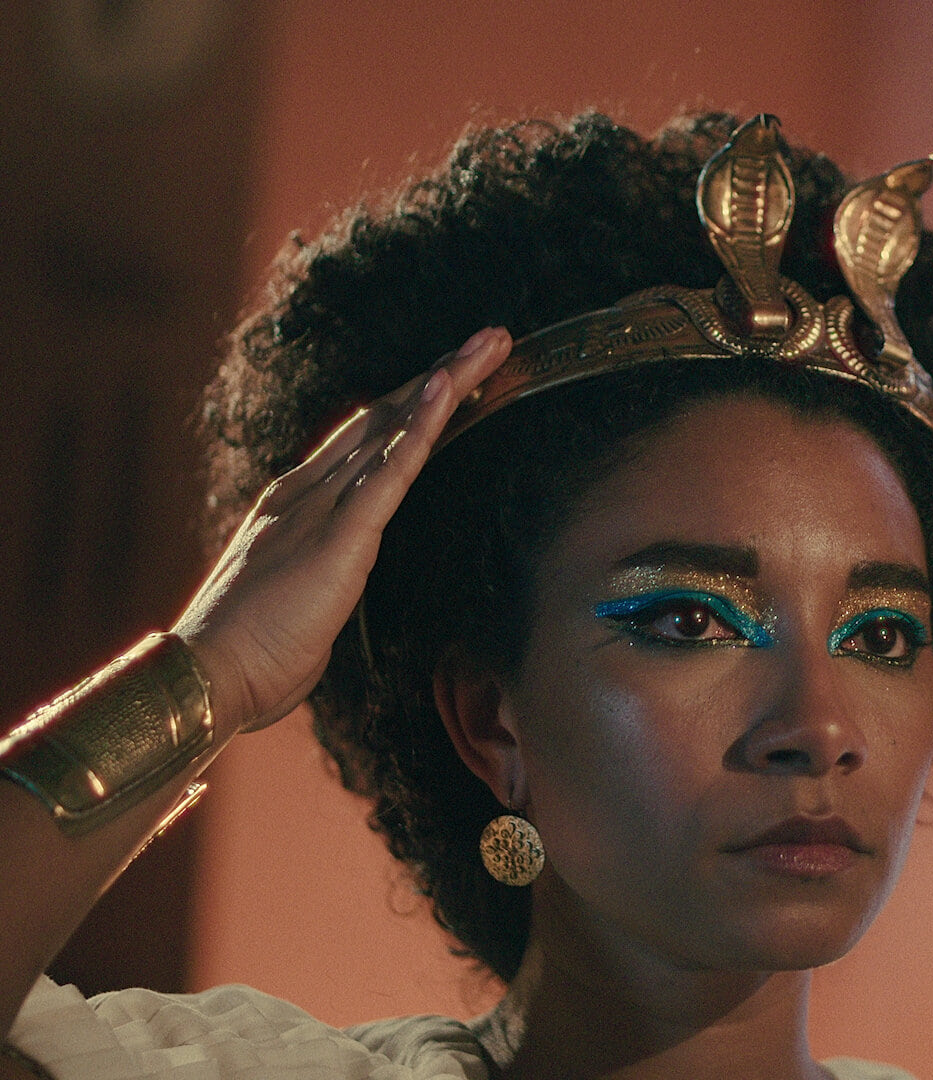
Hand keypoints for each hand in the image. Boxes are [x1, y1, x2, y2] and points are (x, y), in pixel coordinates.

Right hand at [171, 328, 512, 735]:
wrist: (210, 674)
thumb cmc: (251, 650)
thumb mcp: (296, 594)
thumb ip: (319, 568)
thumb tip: (338, 571)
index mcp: (296, 504)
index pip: (364, 440)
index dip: (410, 404)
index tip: (450, 375)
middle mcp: (308, 490)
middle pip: (386, 418)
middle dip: (440, 376)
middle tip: (488, 339)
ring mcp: (323, 506)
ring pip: (395, 428)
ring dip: (447, 382)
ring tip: (488, 344)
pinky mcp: (342, 535)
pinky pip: (392, 471)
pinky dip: (423, 426)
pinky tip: (448, 389)